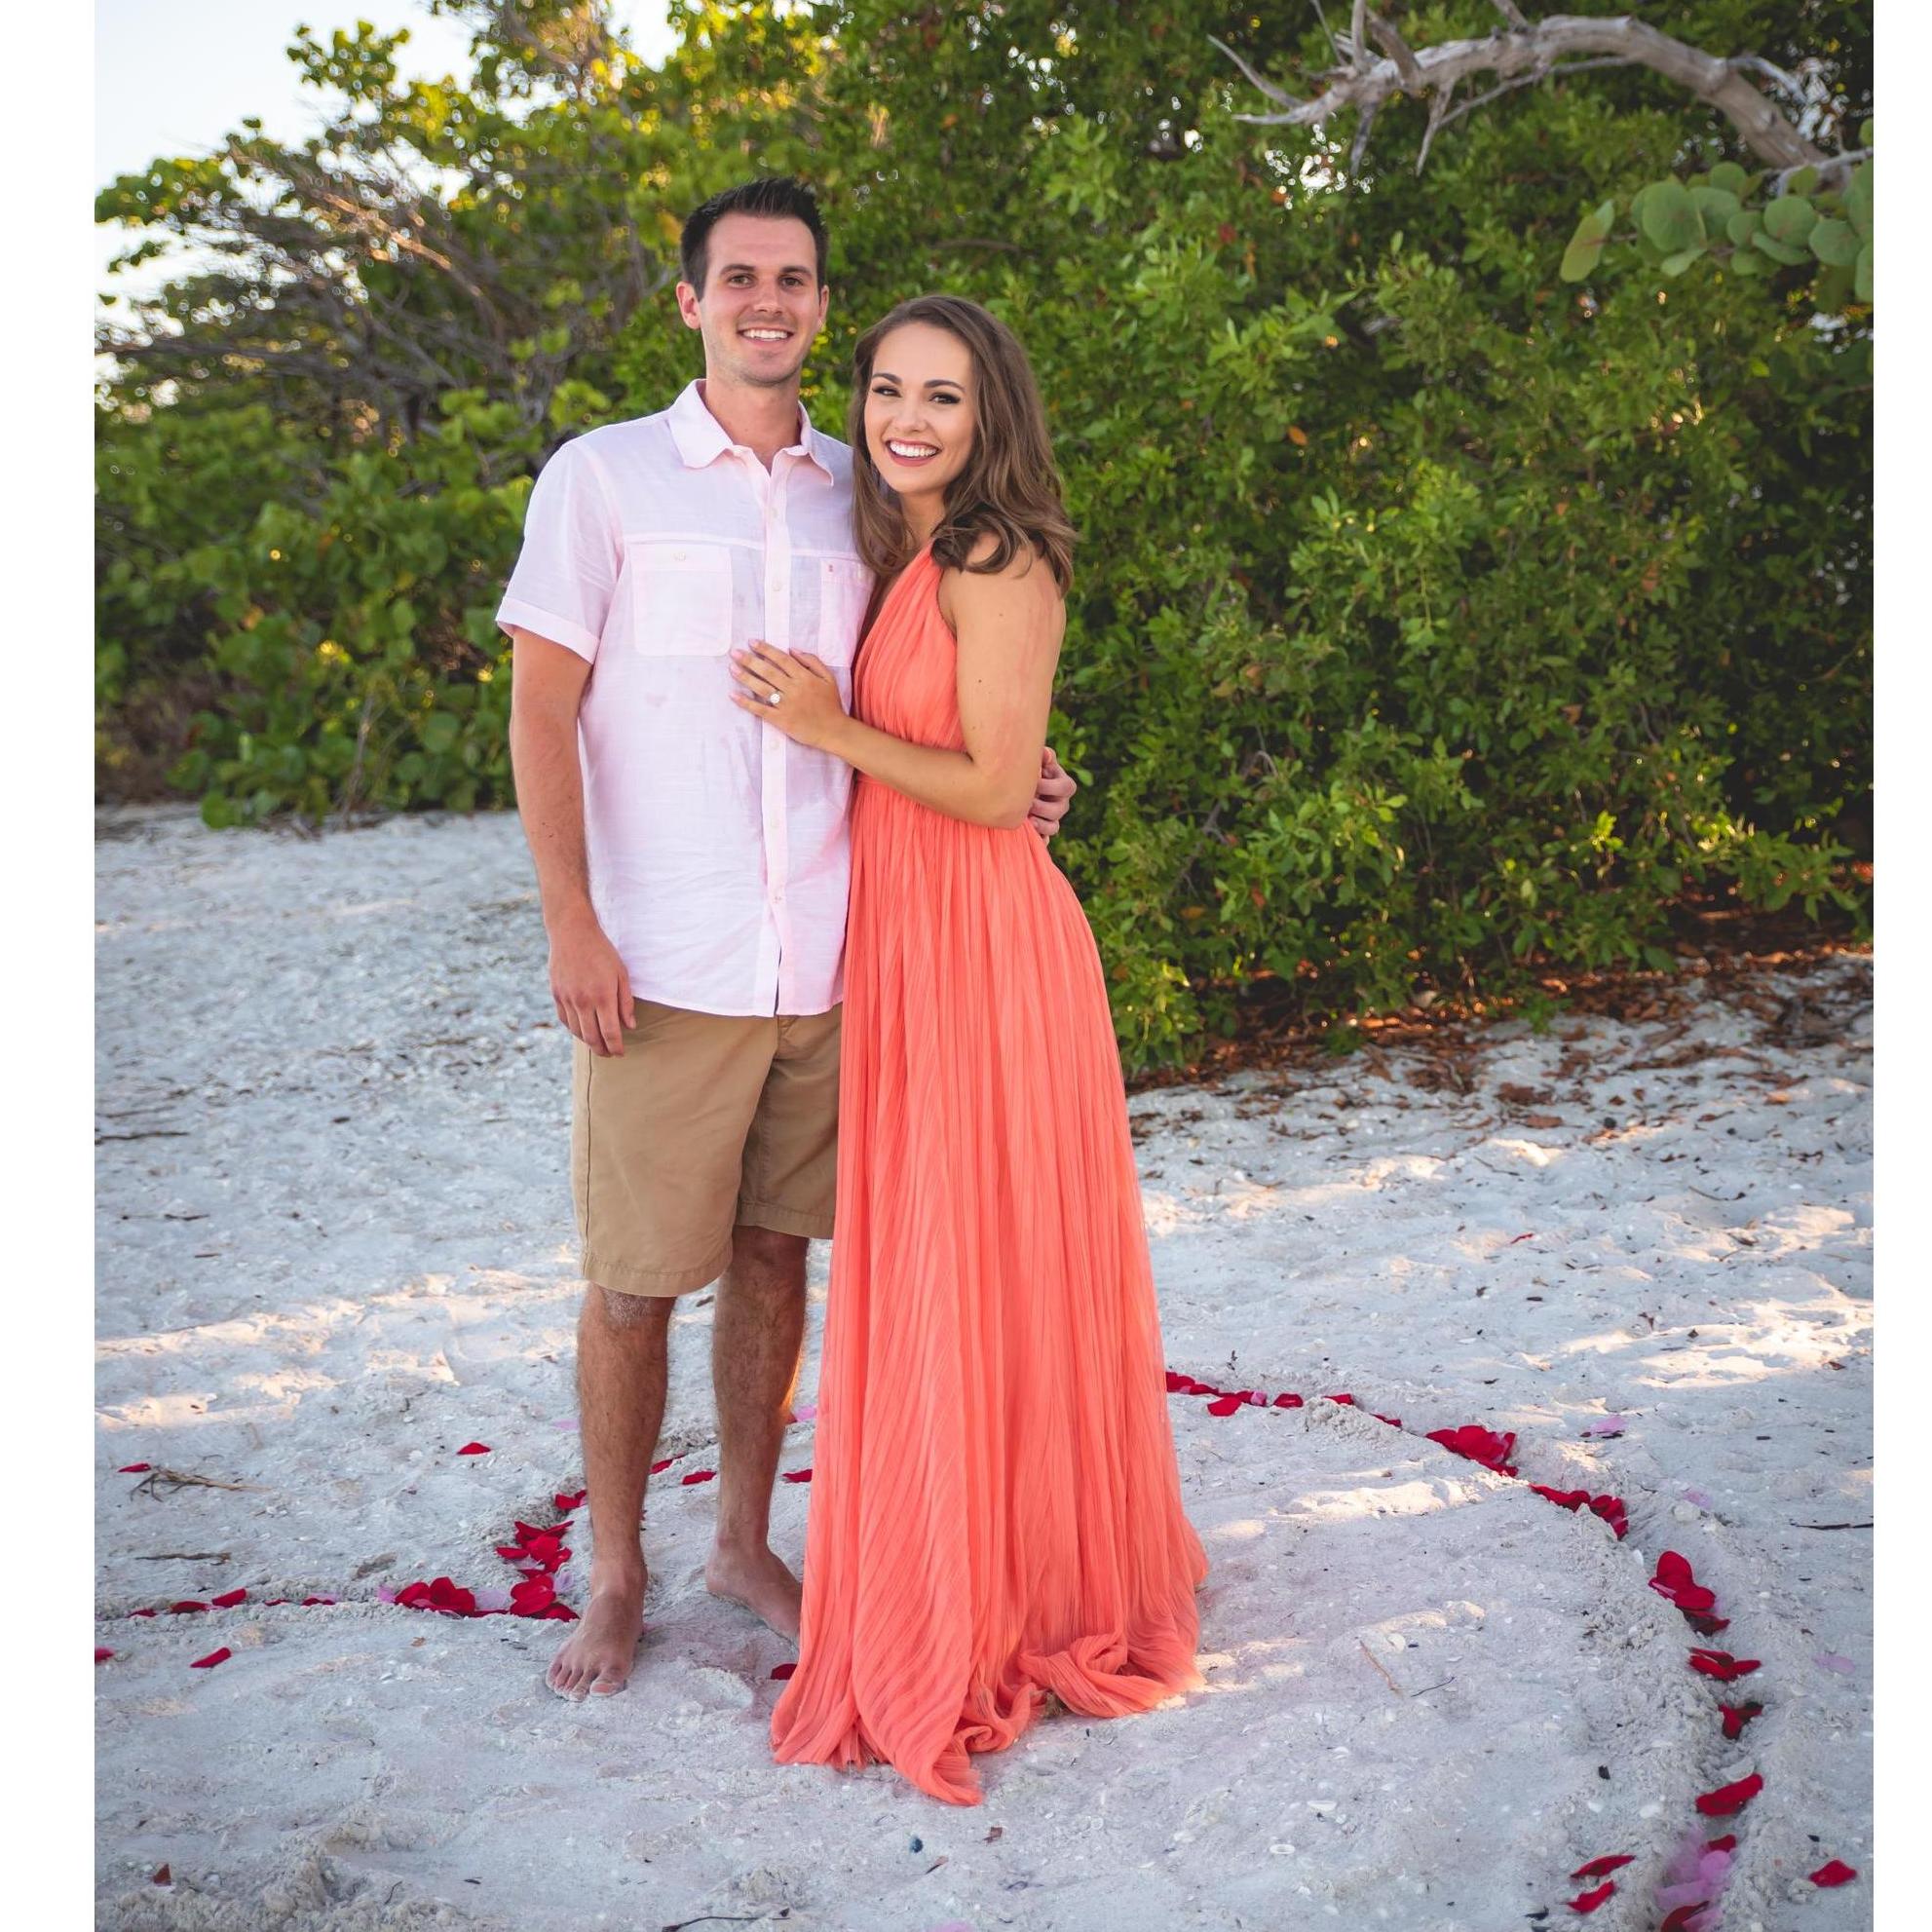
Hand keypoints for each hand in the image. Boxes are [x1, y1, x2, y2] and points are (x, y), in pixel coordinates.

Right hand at [548, 911, 634, 1056]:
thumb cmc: (602, 952)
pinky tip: (582, 1029)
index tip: (621, 1053)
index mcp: (602, 996)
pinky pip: (565, 1020)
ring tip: (598, 1044)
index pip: (610, 1032)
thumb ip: (625, 1002)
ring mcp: (567, 999)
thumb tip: (630, 1026)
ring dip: (588, 1042)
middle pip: (592, 1037)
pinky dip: (574, 1029)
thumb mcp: (621, 974)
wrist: (572, 933)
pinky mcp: (556, 995)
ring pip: (577, 1031)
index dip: (616, 1047)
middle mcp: (583, 1001)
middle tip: (610, 1054)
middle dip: (603, 1050)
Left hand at [729, 641, 846, 750]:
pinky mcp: (781, 720)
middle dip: (750, 661)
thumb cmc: (831, 704)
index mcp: (805, 677)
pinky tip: (733, 695)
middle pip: (768, 672)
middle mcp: (794, 689)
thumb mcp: (828, 678)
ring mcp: (786, 705)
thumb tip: (792, 649)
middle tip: (734, 653)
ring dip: (745, 678)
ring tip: (732, 668)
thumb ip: (812, 661)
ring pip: (762, 688)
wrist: (834, 731)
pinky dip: (746, 703)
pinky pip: (761, 710)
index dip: (766, 650)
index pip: (782, 659)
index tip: (752, 642)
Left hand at [1028, 745, 1076, 839]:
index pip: (1066, 787)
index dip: (1050, 787)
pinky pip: (1045, 839)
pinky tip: (1029, 835)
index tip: (1034, 784)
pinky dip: (1039, 839)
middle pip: (1060, 809)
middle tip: (1028, 803)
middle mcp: (1061, 803)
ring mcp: (1054, 818)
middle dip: (1043, 807)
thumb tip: (1045, 754)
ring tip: (1028, 820)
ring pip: (1054, 826)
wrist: (1020, 785)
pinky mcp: (1044, 830)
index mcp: (1063, 785)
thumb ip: (1044, 756)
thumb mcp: (1039, 761)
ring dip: (1041, 824)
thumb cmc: (1032, 770)